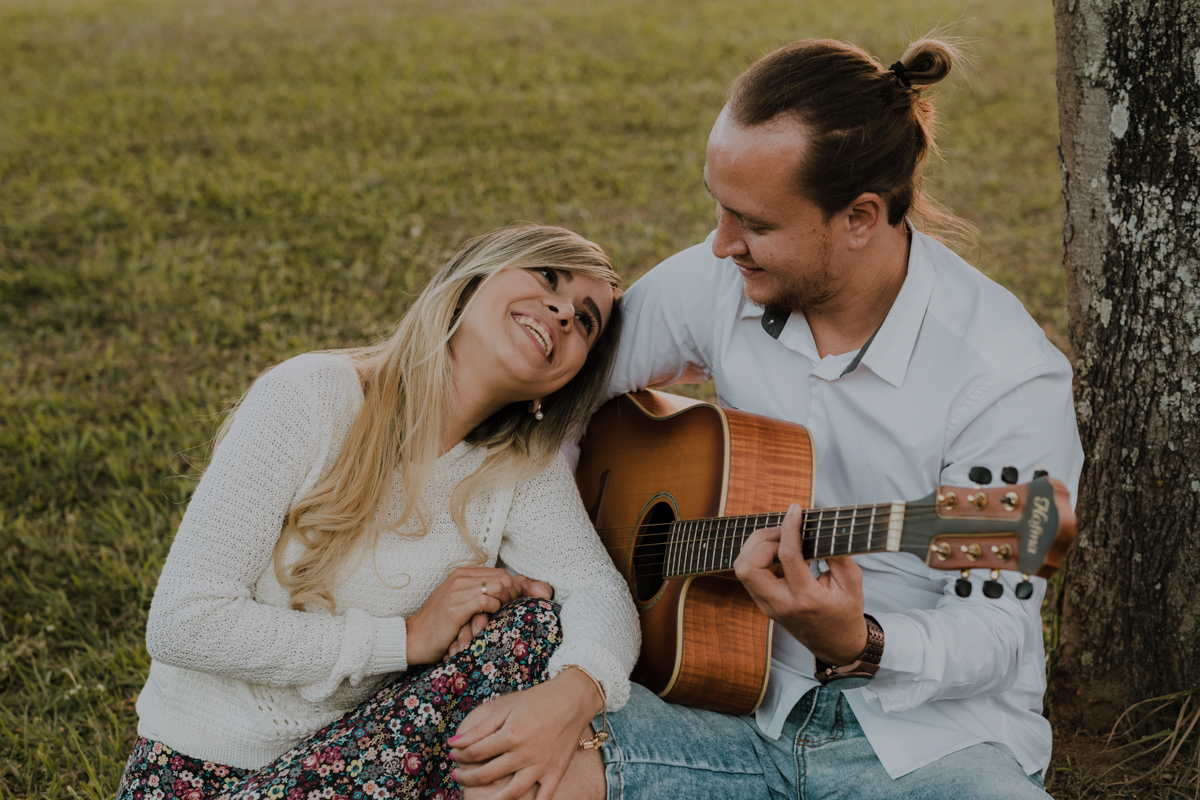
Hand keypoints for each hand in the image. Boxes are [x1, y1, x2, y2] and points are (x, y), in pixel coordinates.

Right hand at [406, 567, 552, 664]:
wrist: (414, 638)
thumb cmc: (442, 624)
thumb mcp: (464, 604)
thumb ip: (485, 595)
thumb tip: (513, 593)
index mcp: (463, 573)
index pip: (501, 572)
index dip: (515, 588)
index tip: (517, 604)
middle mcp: (460, 577)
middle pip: (504, 578)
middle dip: (514, 595)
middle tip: (511, 612)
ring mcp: (457, 591)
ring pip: (498, 587)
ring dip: (505, 603)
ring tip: (500, 617)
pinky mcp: (455, 607)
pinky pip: (486, 601)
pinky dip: (493, 610)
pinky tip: (488, 620)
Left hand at [449, 667, 601, 799]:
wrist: (573, 699)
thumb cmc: (538, 700)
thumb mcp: (506, 708)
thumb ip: (479, 728)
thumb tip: (453, 743)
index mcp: (509, 735)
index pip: (475, 753)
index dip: (459, 756)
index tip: (454, 755)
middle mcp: (524, 754)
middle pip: (487, 774)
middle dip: (466, 777)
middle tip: (458, 775)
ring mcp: (540, 766)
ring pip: (511, 793)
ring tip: (477, 798)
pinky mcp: (555, 773)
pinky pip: (543, 798)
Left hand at [734, 503, 867, 664]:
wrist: (836, 645)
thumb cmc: (846, 612)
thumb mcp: (852, 582)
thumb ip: (837, 554)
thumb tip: (821, 526)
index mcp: (805, 598)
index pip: (787, 556)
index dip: (789, 527)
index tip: (795, 510)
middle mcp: (780, 604)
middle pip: (748, 567)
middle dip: (762, 541)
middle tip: (785, 532)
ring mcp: (767, 606)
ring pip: (742, 570)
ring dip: (757, 548)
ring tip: (781, 541)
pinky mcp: (762, 604)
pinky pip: (748, 575)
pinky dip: (758, 557)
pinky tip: (778, 553)